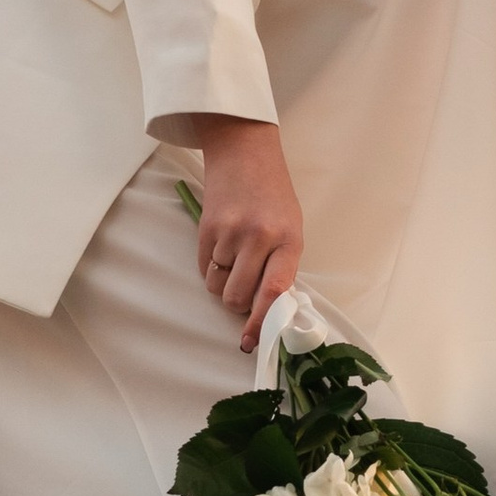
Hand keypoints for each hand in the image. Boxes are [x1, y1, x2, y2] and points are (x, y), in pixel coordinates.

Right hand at [186, 114, 304, 350]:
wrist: (244, 153)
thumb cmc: (273, 196)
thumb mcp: (291, 228)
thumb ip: (282, 266)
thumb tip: (268, 310)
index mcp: (288, 239)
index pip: (274, 291)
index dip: (263, 322)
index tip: (255, 342)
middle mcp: (259, 237)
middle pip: (239, 297)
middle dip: (239, 305)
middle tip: (245, 290)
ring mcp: (230, 232)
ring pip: (219, 287)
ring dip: (224, 286)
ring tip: (234, 263)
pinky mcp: (206, 229)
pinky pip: (204, 270)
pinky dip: (212, 270)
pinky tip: (222, 249)